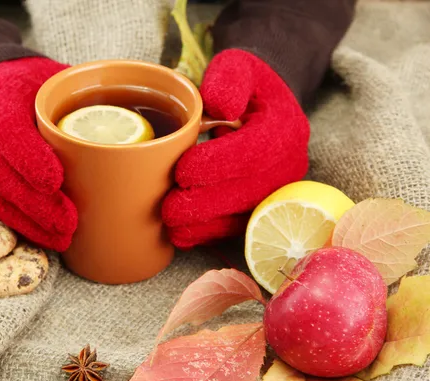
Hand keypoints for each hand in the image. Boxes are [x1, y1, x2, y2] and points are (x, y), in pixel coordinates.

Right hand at [0, 57, 77, 251]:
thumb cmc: (33, 83)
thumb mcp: (55, 75)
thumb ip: (86, 95)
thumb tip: (139, 124)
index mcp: (2, 95)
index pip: (7, 127)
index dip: (28, 156)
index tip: (55, 181)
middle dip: (34, 202)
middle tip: (69, 222)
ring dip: (28, 221)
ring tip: (62, 238)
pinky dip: (20, 224)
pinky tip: (45, 237)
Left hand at [162, 49, 309, 248]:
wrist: (263, 108)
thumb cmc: (243, 87)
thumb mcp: (237, 66)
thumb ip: (228, 78)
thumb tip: (221, 107)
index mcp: (285, 127)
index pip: (253, 152)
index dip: (217, 165)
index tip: (182, 171)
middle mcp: (290, 163)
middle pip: (248, 192)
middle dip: (205, 204)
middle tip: (168, 208)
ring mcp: (280, 191)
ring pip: (244, 216)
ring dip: (206, 226)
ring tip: (171, 226)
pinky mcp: (266, 209)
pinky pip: (240, 227)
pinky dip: (210, 234)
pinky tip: (183, 235)